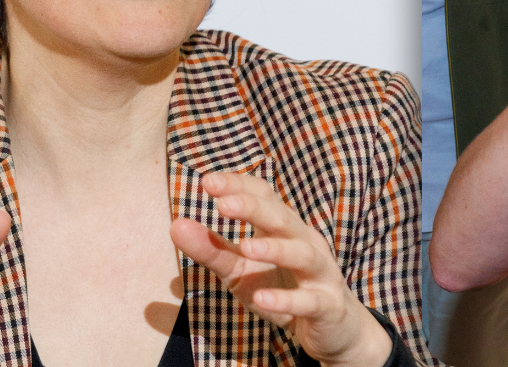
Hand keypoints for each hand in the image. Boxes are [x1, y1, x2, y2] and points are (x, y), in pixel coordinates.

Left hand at [171, 172, 391, 366]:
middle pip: (283, 218)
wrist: (332, 327)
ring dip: (275, 249)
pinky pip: (308, 301)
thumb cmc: (281, 287)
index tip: (208, 181)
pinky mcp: (326, 305)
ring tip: (246, 247)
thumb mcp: (240, 270)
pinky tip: (262, 299)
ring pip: (302, 254)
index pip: (265, 196)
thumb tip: (175, 225)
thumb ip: (211, 249)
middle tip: (223, 204)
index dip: (240, 186)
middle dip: (254, 209)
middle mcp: (305, 242)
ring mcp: (320, 273)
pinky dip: (286, 300)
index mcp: (284, 228)